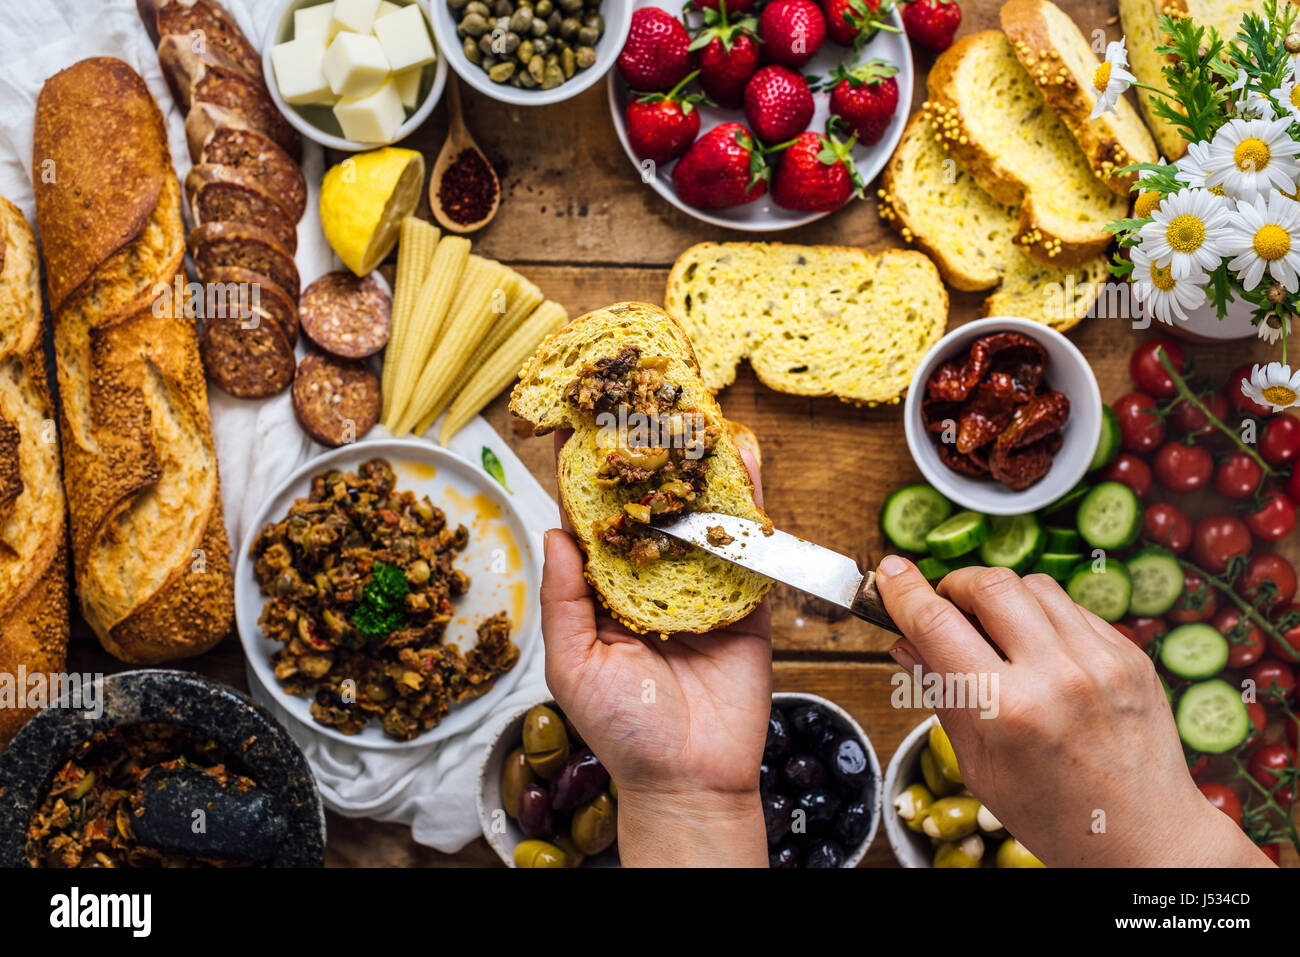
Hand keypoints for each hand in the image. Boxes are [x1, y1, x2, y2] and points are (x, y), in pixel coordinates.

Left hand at [539, 436, 770, 866]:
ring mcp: (703, 583)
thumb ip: (566, 598)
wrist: (691, 777)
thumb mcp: (572, 664)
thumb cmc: (622, 730)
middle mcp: (653, 578)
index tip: (580, 422)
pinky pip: (748, 542)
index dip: (587, 474)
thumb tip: (556, 530)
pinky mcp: (748, 597)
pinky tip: (744, 456)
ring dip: (700, 463)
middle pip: (652, 503)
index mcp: (605, 591)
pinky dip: (749, 499)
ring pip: (701, 512)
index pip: (595, 520)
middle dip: (649, 454)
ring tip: (695, 410)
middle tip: (644, 397)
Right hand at [875, 557, 1273, 867]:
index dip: (905, 592)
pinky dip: (1043, 616)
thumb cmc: (1058, 816)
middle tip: (946, 608)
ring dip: (1002, 596)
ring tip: (995, 631)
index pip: (939, 624)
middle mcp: (1058, 675)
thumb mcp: (979, 768)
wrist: (1148, 839)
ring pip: (1034, 585)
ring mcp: (1101, 660)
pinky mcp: (1130, 655)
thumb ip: (942, 696)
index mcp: (1008, 710)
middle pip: (990, 584)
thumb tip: (906, 643)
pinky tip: (1038, 649)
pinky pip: (1073, 608)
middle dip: (956, 586)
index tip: (889, 574)